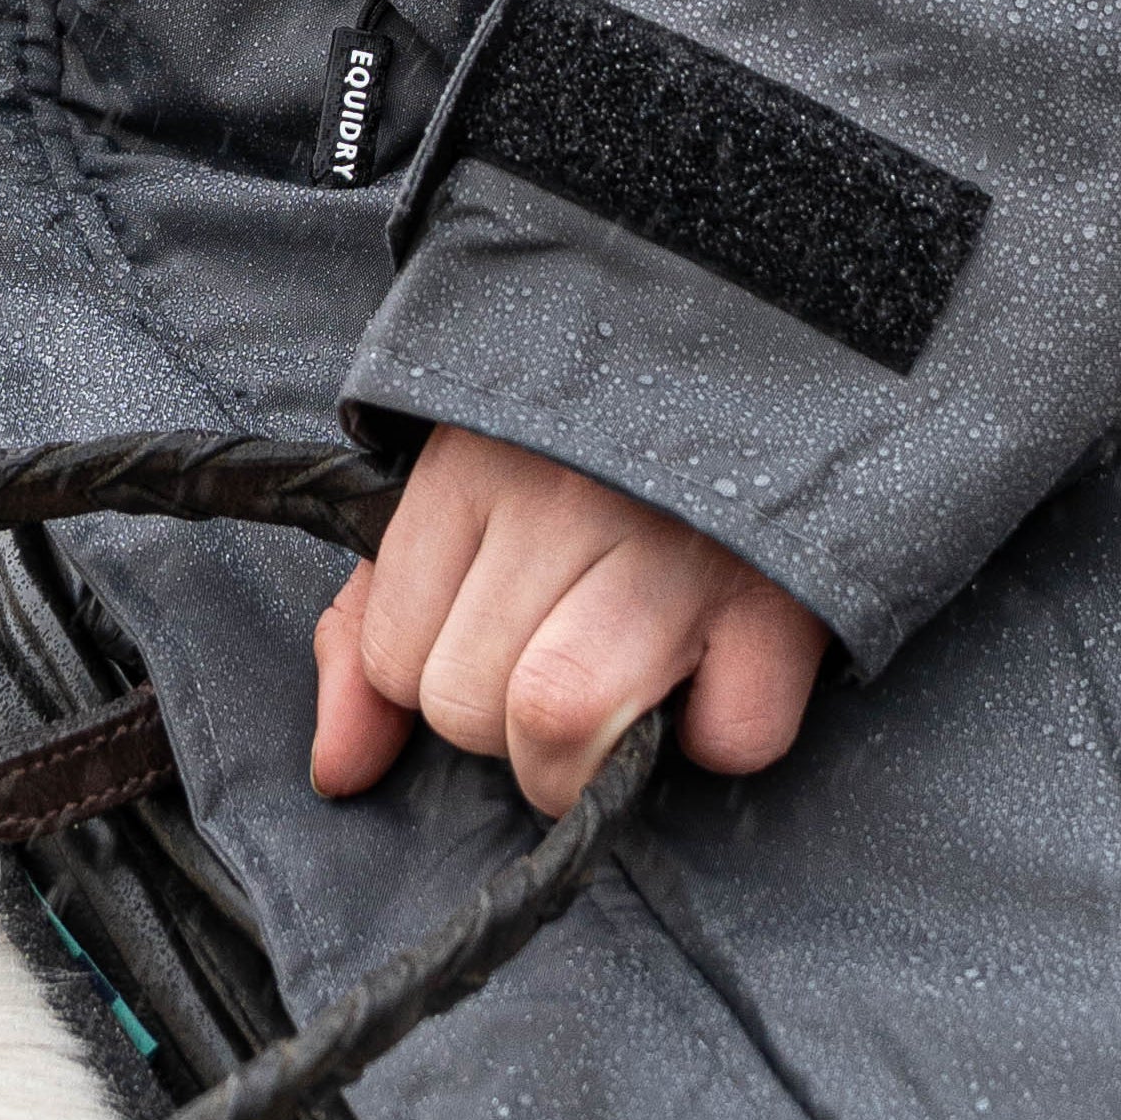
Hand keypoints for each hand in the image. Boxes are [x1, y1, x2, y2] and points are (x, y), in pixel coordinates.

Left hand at [309, 426, 830, 815]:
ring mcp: (676, 548)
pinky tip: (716, 679)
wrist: (762, 349)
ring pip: (560, 721)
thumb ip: (369, 633)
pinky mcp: (781, 599)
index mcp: (475, 466)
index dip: (439, 678)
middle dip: (509, 723)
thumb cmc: (592, 459)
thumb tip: (340, 770)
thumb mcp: (457, 506)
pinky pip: (725, 738)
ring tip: (627, 696)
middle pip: (471, 702)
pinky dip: (718, 738)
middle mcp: (566, 500)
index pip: (397, 657)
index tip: (500, 638)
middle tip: (570, 658)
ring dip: (588, 755)